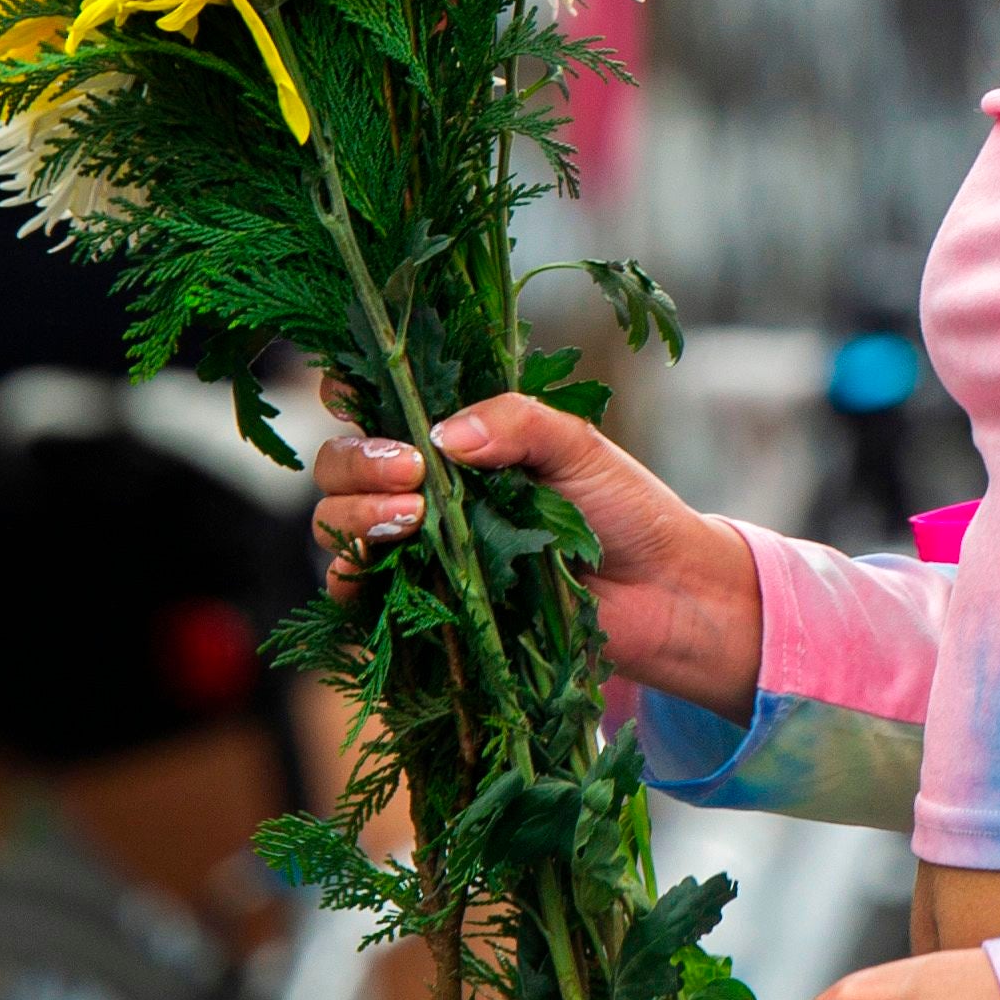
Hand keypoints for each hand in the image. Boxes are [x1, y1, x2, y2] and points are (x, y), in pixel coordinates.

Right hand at [309, 391, 762, 716]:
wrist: (663, 596)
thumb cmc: (624, 509)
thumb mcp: (577, 445)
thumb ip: (515, 422)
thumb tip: (443, 435)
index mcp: (454, 437)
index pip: (374, 402)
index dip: (350, 392)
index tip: (360, 396)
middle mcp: (423, 488)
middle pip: (339, 465)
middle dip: (357, 461)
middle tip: (410, 469)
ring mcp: (418, 549)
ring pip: (336, 524)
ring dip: (355, 514)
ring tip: (413, 517)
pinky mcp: (424, 608)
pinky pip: (357, 596)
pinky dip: (353, 578)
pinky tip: (382, 565)